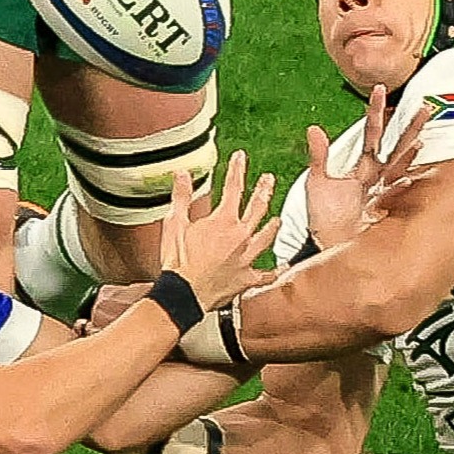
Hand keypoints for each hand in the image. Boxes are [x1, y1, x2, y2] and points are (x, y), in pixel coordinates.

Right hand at [155, 151, 282, 306]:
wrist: (183, 295)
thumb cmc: (178, 263)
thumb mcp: (175, 224)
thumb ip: (181, 197)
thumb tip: (182, 174)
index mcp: (224, 221)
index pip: (234, 187)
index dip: (238, 169)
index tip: (241, 158)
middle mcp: (240, 237)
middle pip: (258, 208)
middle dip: (264, 191)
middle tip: (269, 180)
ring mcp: (246, 258)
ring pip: (266, 238)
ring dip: (273, 227)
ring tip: (278, 219)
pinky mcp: (245, 279)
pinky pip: (264, 275)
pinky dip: (272, 273)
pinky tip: (278, 270)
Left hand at [300, 82, 434, 251]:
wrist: (328, 250)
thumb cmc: (325, 221)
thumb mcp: (317, 184)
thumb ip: (318, 157)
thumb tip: (314, 129)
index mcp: (362, 171)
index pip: (371, 136)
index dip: (374, 113)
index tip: (378, 91)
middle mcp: (376, 180)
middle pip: (396, 147)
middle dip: (408, 127)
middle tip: (421, 106)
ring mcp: (382, 195)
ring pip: (400, 165)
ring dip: (410, 148)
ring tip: (423, 132)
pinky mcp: (379, 212)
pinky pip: (394, 193)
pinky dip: (402, 182)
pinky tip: (412, 170)